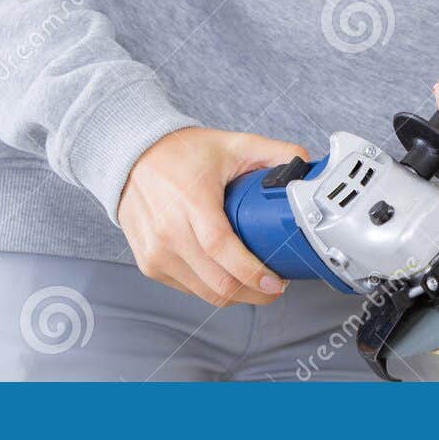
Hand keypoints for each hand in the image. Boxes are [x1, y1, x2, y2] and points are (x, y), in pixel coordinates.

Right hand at [118, 127, 307, 306]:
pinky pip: (188, 288)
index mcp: (191, 202)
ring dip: (235, 295)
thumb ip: (273, 152)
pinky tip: (227, 275)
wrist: (133, 156)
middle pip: (216, 281)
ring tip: (255, 283)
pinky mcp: (149, 264)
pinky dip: (211, 288)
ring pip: (204, 292)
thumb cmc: (180, 152)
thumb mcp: (232, 144)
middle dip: (253, 293)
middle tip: (275, 287)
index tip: (275, 282)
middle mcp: (169, 232)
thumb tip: (305, 165)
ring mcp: (156, 252)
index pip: (222, 249)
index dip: (252, 272)